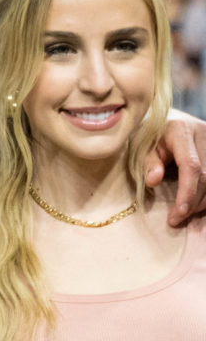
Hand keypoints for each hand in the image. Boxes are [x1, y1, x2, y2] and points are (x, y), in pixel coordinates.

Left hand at [146, 108, 205, 225]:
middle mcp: (203, 134)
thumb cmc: (148, 136)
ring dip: (202, 201)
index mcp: (180, 130)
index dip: (188, 191)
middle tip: (176, 219)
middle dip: (193, 202)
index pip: (190, 166)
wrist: (163, 121)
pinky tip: (195, 205)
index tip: (180, 212)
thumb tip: (152, 181)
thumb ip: (147, 162)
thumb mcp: (141, 146)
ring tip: (183, 214)